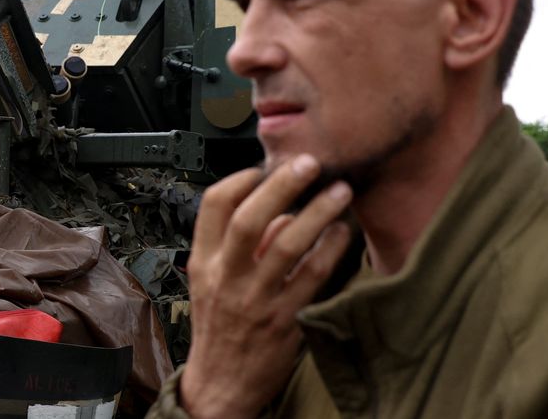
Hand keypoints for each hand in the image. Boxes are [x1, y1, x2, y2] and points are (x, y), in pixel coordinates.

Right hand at [179, 154, 353, 418]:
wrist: (222, 383)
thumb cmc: (220, 329)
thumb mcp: (212, 284)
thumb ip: (239, 247)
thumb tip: (280, 212)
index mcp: (204, 262)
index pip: (213, 206)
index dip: (240, 179)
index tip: (263, 168)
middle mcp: (226, 278)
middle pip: (249, 219)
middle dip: (281, 185)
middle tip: (309, 163)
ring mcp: (255, 299)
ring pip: (287, 244)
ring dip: (317, 212)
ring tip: (339, 191)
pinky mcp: (285, 319)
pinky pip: (313, 277)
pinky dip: (331, 249)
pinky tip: (343, 233)